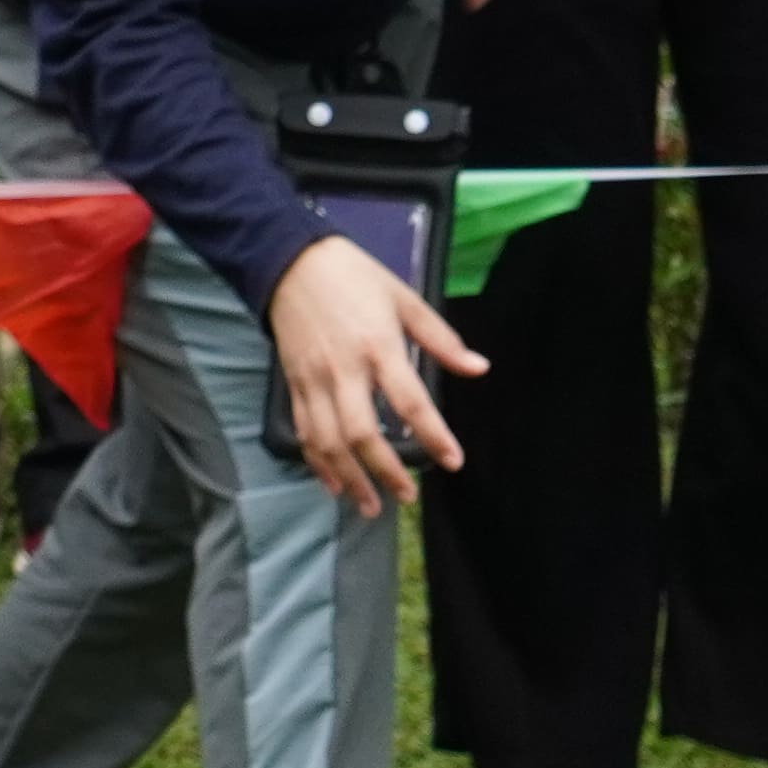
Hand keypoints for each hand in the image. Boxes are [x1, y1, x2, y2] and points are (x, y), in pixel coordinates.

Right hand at [265, 235, 476, 513]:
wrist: (289, 261)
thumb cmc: (354, 277)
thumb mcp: (405, 299)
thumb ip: (442, 339)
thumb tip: (478, 368)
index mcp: (379, 346)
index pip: (410, 400)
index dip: (433, 434)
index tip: (452, 461)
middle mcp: (344, 370)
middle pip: (363, 434)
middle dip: (385, 471)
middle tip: (407, 497)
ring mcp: (315, 380)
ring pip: (329, 442)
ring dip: (350, 479)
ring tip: (371, 506)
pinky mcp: (294, 384)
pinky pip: (306, 433)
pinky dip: (319, 464)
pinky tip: (334, 485)